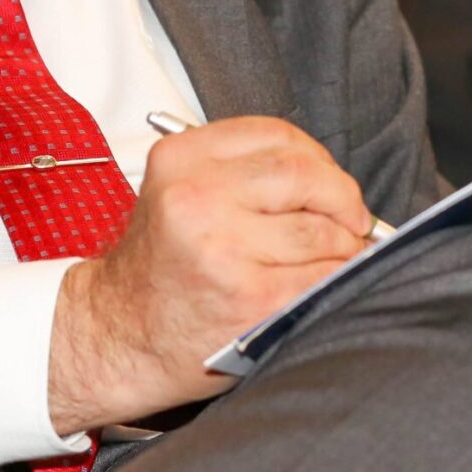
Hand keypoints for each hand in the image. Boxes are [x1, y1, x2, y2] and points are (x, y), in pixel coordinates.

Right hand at [45, 116, 374, 433]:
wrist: (119, 336)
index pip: (278, 135)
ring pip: (322, 229)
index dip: (318, 158)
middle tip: (352, 219)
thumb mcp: (178, 192)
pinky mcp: (251, 299)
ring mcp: (225, 250)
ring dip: (345, 243)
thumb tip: (330, 179)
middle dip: (343, 198)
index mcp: (181, 160)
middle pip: (305, 175)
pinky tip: (329, 281)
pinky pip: (322, 277)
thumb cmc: (161, 268)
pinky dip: (339, 277)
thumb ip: (242, 172)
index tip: (329, 181)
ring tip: (339, 254)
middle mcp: (198, 198)